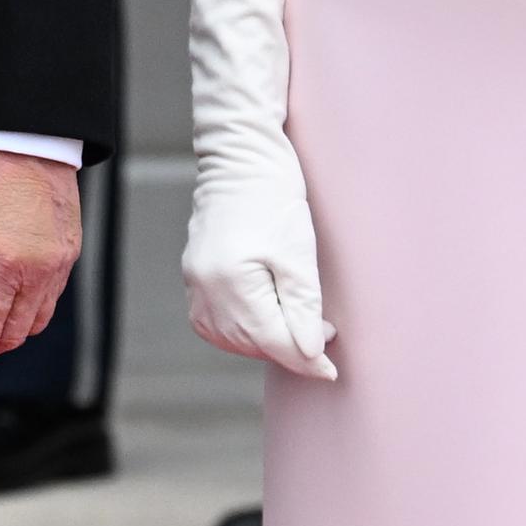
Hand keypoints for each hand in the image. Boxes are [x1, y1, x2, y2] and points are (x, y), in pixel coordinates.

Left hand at [0, 147, 80, 364]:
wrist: (26, 135)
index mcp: (3, 265)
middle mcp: (38, 271)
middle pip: (13, 334)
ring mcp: (59, 263)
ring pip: (36, 322)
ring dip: (9, 333)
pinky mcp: (70, 252)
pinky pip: (52, 298)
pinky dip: (30, 310)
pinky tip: (10, 299)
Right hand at [183, 142, 337, 382]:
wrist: (241, 154)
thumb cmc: (273, 194)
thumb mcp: (298, 252)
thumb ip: (302, 308)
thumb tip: (311, 354)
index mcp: (230, 282)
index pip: (273, 342)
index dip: (306, 360)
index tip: (331, 370)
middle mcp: (205, 288)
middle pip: (251, 344)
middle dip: (289, 349)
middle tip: (323, 336)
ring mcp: (194, 282)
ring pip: (232, 338)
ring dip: (266, 342)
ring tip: (298, 326)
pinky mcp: (194, 275)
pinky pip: (215, 323)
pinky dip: (242, 329)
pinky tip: (266, 318)